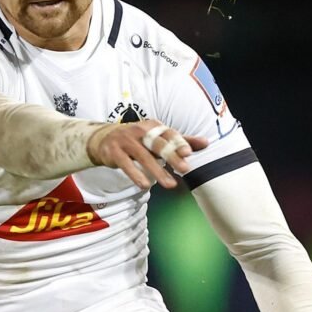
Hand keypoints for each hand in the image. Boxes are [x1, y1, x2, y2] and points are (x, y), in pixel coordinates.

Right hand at [86, 120, 207, 188]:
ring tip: (170, 184)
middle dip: (171, 156)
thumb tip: (207, 142)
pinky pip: (125, 164)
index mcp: (153, 126)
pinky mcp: (114, 152)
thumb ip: (180, 141)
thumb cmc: (137, 140)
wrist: (103, 139)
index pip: (168, 133)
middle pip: (157, 144)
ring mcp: (125, 141)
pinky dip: (135, 174)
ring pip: (143, 156)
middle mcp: (139, 131)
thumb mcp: (158, 138)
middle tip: (185, 168)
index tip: (189, 153)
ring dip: (157, 171)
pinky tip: (145, 185)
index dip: (179, 142)